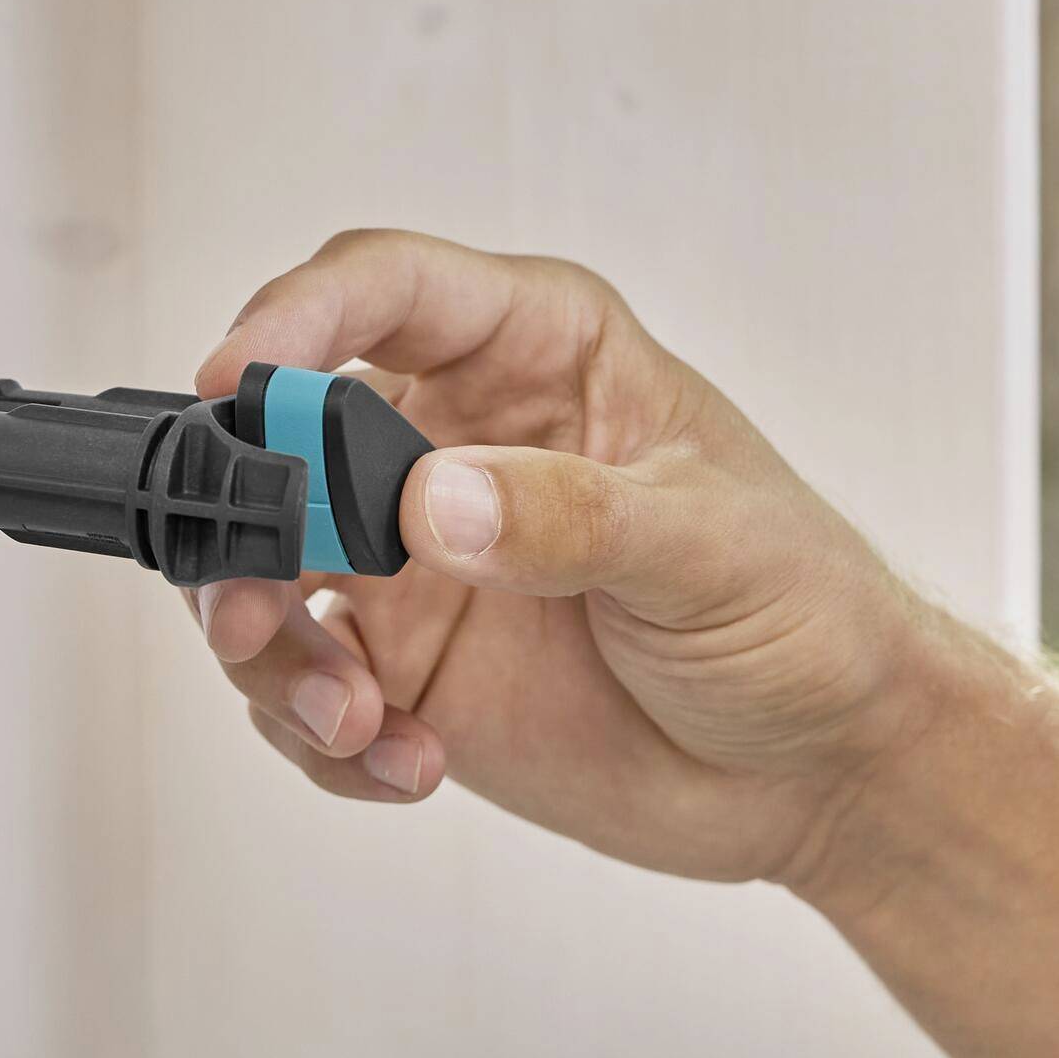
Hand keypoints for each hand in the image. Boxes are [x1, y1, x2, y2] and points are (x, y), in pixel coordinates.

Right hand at [188, 229, 934, 889]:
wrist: (824, 770)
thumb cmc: (804, 612)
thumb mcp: (709, 547)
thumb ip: (571, 517)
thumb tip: (434, 500)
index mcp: (534, 354)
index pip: (386, 288)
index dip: (296, 315)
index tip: (234, 378)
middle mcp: (449, 441)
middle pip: (281, 439)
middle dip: (245, 522)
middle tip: (258, 606)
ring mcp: (415, 562)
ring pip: (267, 576)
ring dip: (271, 652)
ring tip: (348, 718)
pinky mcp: (406, 670)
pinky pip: (306, 693)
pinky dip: (325, 740)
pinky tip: (409, 765)